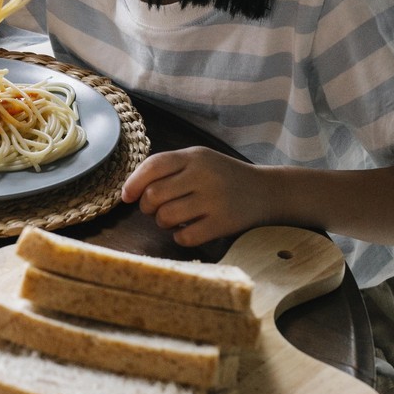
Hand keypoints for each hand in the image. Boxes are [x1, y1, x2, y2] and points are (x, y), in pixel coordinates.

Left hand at [121, 147, 273, 246]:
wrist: (266, 191)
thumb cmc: (223, 176)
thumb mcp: (199, 160)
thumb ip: (168, 168)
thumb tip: (130, 190)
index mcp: (194, 157)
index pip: (153, 166)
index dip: (133, 183)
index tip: (127, 196)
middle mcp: (203, 175)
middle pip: (154, 195)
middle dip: (147, 206)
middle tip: (156, 209)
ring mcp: (214, 200)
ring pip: (165, 217)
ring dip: (162, 222)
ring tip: (173, 219)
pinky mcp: (223, 223)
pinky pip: (185, 237)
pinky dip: (179, 237)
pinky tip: (188, 230)